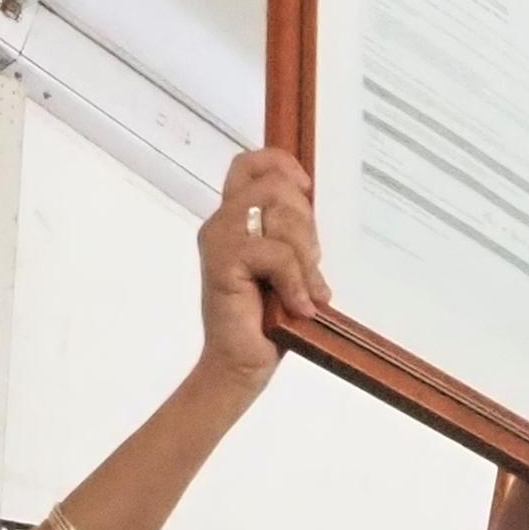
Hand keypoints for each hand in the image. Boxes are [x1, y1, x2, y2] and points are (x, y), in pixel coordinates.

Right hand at [195, 149, 327, 388]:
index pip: (251, 163)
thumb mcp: (288, 264)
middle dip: (305, 225)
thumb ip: (292, 230)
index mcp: (234, 218)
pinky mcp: (223, 262)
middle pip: (276, 185)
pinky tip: (298, 305)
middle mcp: (222, 222)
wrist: (240, 366)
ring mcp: (219, 240)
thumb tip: (310, 198)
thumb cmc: (266, 319)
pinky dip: (296, 281)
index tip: (305, 191)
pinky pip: (277, 252)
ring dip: (304, 255)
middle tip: (308, 266)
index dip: (281, 164)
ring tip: (304, 290)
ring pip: (280, 213)